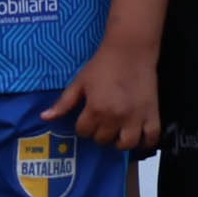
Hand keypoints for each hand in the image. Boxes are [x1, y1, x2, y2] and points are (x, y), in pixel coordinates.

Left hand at [59, 38, 162, 153]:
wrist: (130, 51)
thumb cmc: (102, 65)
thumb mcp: (79, 83)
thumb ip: (64, 103)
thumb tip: (45, 118)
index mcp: (96, 109)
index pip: (84, 132)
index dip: (82, 126)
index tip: (86, 119)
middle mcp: (116, 117)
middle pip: (103, 139)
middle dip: (99, 133)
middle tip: (102, 123)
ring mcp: (136, 117)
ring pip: (126, 144)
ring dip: (120, 141)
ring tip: (118, 132)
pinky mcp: (152, 114)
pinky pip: (152, 137)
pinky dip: (145, 141)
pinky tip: (138, 136)